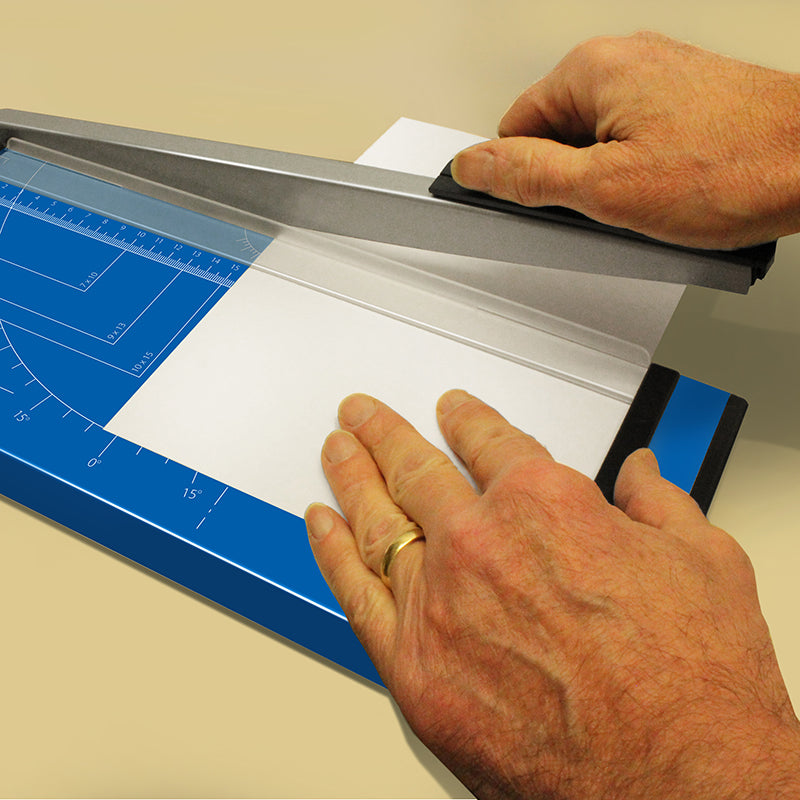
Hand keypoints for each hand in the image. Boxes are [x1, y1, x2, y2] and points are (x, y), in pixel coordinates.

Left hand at [305, 390, 799, 799]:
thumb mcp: (705, 562)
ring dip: (352, 477)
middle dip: (386, 433)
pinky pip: (357, 593)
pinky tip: (322, 523)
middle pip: (416, 469)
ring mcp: (440, 606)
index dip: (467, 419)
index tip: (453, 411)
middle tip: (363, 414)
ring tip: (336, 448)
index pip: (488, 440)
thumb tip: (642, 474)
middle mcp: (481, 545)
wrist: (681, 784)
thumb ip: (659, 504)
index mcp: (544, 503)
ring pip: (378, 523)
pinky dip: (333, 552)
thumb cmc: (694, 686)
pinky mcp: (414, 670)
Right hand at [451, 31, 799, 248]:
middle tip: (606, 216)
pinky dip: (644, 181)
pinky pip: (638, 148)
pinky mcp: (687, 106)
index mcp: (592, 70)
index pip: (514, 130)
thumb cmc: (736, 167)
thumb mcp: (607, 188)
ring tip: (649, 211)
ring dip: (611, 189)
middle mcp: (625, 63)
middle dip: (572, 187)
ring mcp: (660, 83)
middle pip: (558, 139)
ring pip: (600, 148)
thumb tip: (473, 166)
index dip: (520, 180)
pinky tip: (670, 203)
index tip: (538, 211)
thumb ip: (529, 177)